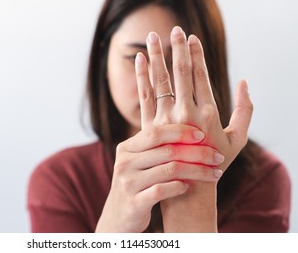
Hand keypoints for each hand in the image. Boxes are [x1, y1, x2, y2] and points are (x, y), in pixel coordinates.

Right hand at [95, 124, 223, 232]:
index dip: (181, 131)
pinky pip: (163, 190)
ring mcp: (128, 183)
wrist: (118, 217)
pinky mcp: (135, 202)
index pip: (156, 132)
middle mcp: (124, 163)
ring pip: (170, 170)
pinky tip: (189, 187)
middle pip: (167, 151)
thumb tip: (183, 120)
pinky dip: (180, 187)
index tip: (202, 135)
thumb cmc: (136, 184)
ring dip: (197, 171)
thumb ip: (152, 144)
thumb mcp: (137, 161)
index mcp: (126, 148)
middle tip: (217, 157)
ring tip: (214, 173)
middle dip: (198, 152)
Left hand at [135, 26, 252, 231]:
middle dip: (177, 49)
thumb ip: (246, 110)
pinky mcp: (149, 127)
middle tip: (173, 29)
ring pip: (160, 81)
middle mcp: (185, 113)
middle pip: (180, 73)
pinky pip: (144, 97)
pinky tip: (138, 60)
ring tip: (151, 37)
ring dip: (156, 57)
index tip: (191, 37)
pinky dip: (141, 77)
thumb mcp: (238, 140)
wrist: (186, 189)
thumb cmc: (215, 164)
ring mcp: (165, 120)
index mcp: (208, 113)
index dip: (196, 54)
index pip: (200, 76)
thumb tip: (245, 82)